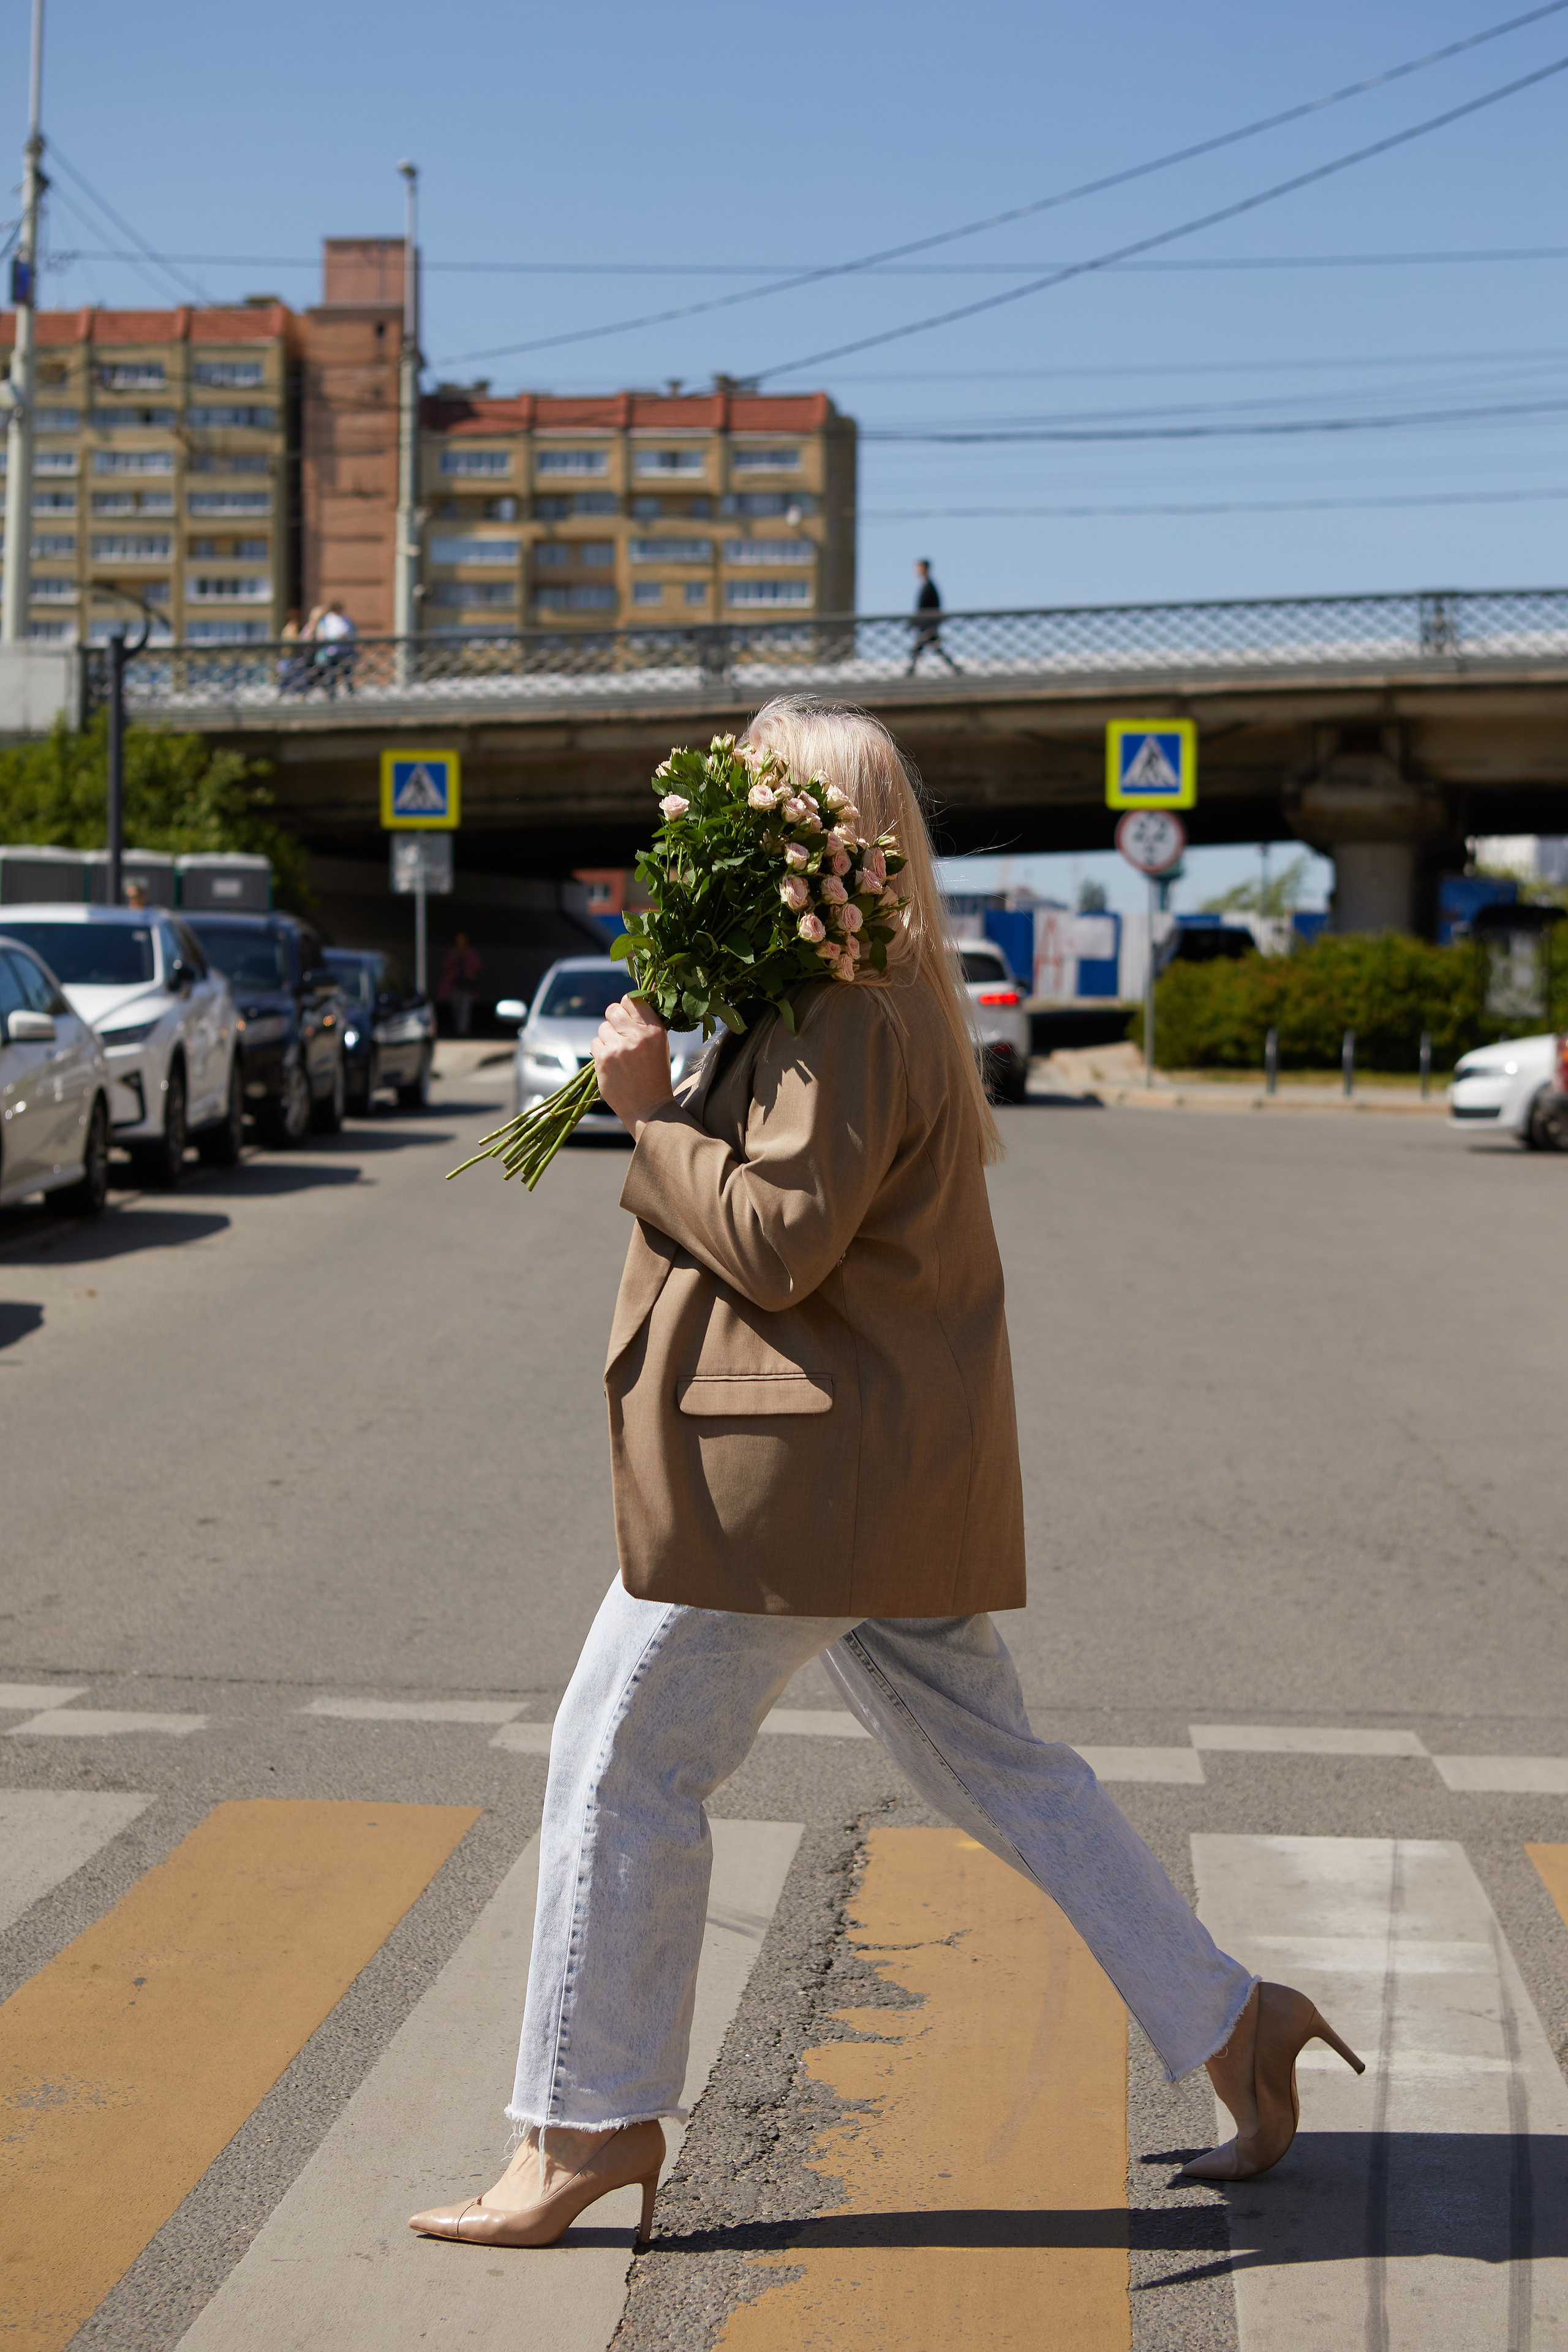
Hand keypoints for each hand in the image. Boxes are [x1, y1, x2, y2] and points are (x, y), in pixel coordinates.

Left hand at [594, 994, 674, 1139]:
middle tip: (620, 1033)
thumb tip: (630, 998)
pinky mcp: (603, 1059)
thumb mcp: (659, 1044)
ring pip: (602, 1027)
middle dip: (614, 1019)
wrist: (648, 1106)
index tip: (627, 1016)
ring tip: (618, 1053)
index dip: (627, 1006)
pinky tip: (612, 1062)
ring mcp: (618, 1047)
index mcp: (654, 1030)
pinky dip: (601, 1051)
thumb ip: (645, 1022)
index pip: (633, 999)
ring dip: (607, 1037)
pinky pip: (595, 1042)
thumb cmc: (654, 1074)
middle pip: (613, 1009)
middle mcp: (637, 1036)